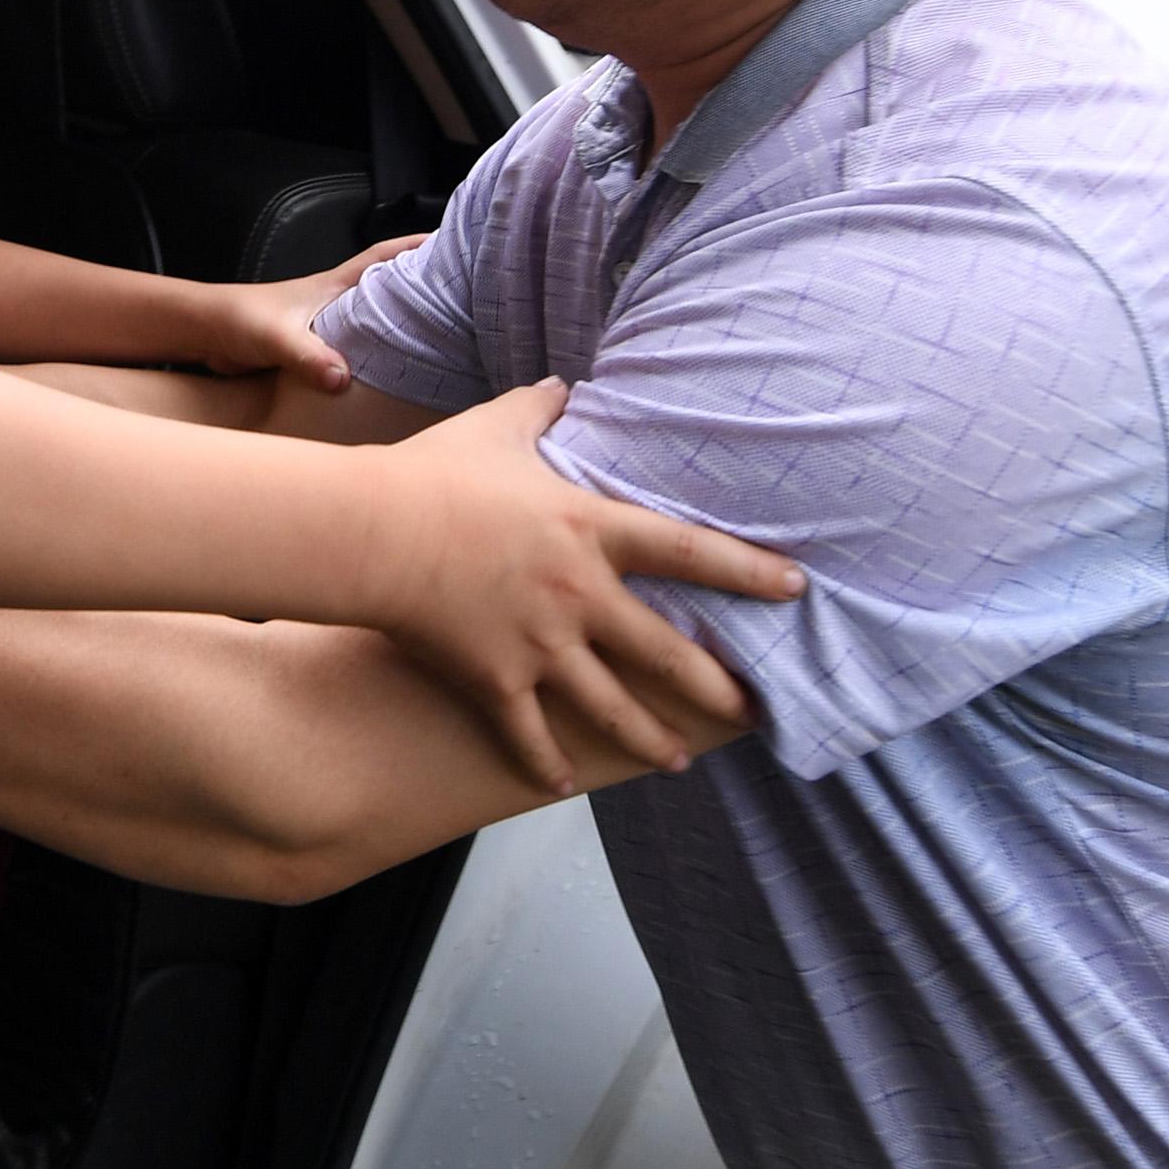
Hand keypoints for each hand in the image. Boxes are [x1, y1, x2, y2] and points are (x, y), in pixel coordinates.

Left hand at [181, 239, 430, 393]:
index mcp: (334, 284)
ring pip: (377, 317)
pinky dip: (378, 353)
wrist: (206, 333)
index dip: (419, 247)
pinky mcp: (316, 347)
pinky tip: (391, 375)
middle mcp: (336, 299)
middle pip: (390, 286)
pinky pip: (359, 346)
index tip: (455, 243)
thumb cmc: (237, 320)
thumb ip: (307, 357)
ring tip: (440, 338)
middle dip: (424, 286)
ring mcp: (327, 322)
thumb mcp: (276, 337)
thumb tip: (343, 379)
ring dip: (403, 322)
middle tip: (461, 295)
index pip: (384, 256)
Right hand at [363, 380, 798, 794]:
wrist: (372, 530)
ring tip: (680, 761)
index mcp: (588, 529)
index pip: (687, 550)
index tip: (795, 588)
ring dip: (650, 741)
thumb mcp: (497, 427)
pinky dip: (545, 764)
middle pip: (665, 652)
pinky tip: (562, 785)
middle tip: (753, 710)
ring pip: (611, 708)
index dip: (747, 570)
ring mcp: (540, 645)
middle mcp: (578, 594)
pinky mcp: (495, 680)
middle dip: (715, 686)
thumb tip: (563, 383)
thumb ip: (539, 407)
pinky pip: (529, 734)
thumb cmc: (435, 472)